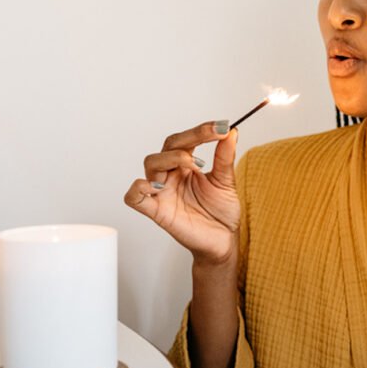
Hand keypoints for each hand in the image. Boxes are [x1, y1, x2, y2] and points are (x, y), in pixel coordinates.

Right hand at [124, 122, 239, 262]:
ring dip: (171, 158)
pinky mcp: (157, 211)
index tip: (222, 126)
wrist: (223, 241)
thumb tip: (232, 131)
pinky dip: (139, 188)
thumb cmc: (221, 212)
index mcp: (185, 166)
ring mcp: (162, 192)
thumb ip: (225, 157)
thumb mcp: (226, 181)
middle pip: (167, 147)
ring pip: (151, 164)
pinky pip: (134, 197)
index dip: (201, 130)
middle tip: (214, 136)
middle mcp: (171, 175)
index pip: (185, 140)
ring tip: (194, 165)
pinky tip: (158, 186)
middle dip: (190, 138)